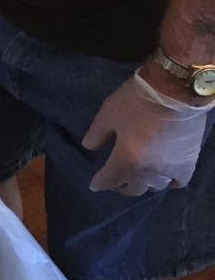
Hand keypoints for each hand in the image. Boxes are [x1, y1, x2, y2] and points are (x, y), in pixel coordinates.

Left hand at [82, 69, 213, 195]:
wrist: (175, 91)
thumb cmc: (137, 100)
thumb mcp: (109, 113)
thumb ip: (97, 133)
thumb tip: (88, 147)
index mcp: (128, 158)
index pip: (110, 179)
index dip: (100, 183)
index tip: (94, 185)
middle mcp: (149, 170)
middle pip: (134, 188)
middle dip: (121, 187)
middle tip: (115, 182)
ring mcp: (171, 169)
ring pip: (155, 187)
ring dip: (143, 184)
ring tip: (136, 178)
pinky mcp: (189, 163)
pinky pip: (177, 182)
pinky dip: (168, 182)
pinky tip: (163, 176)